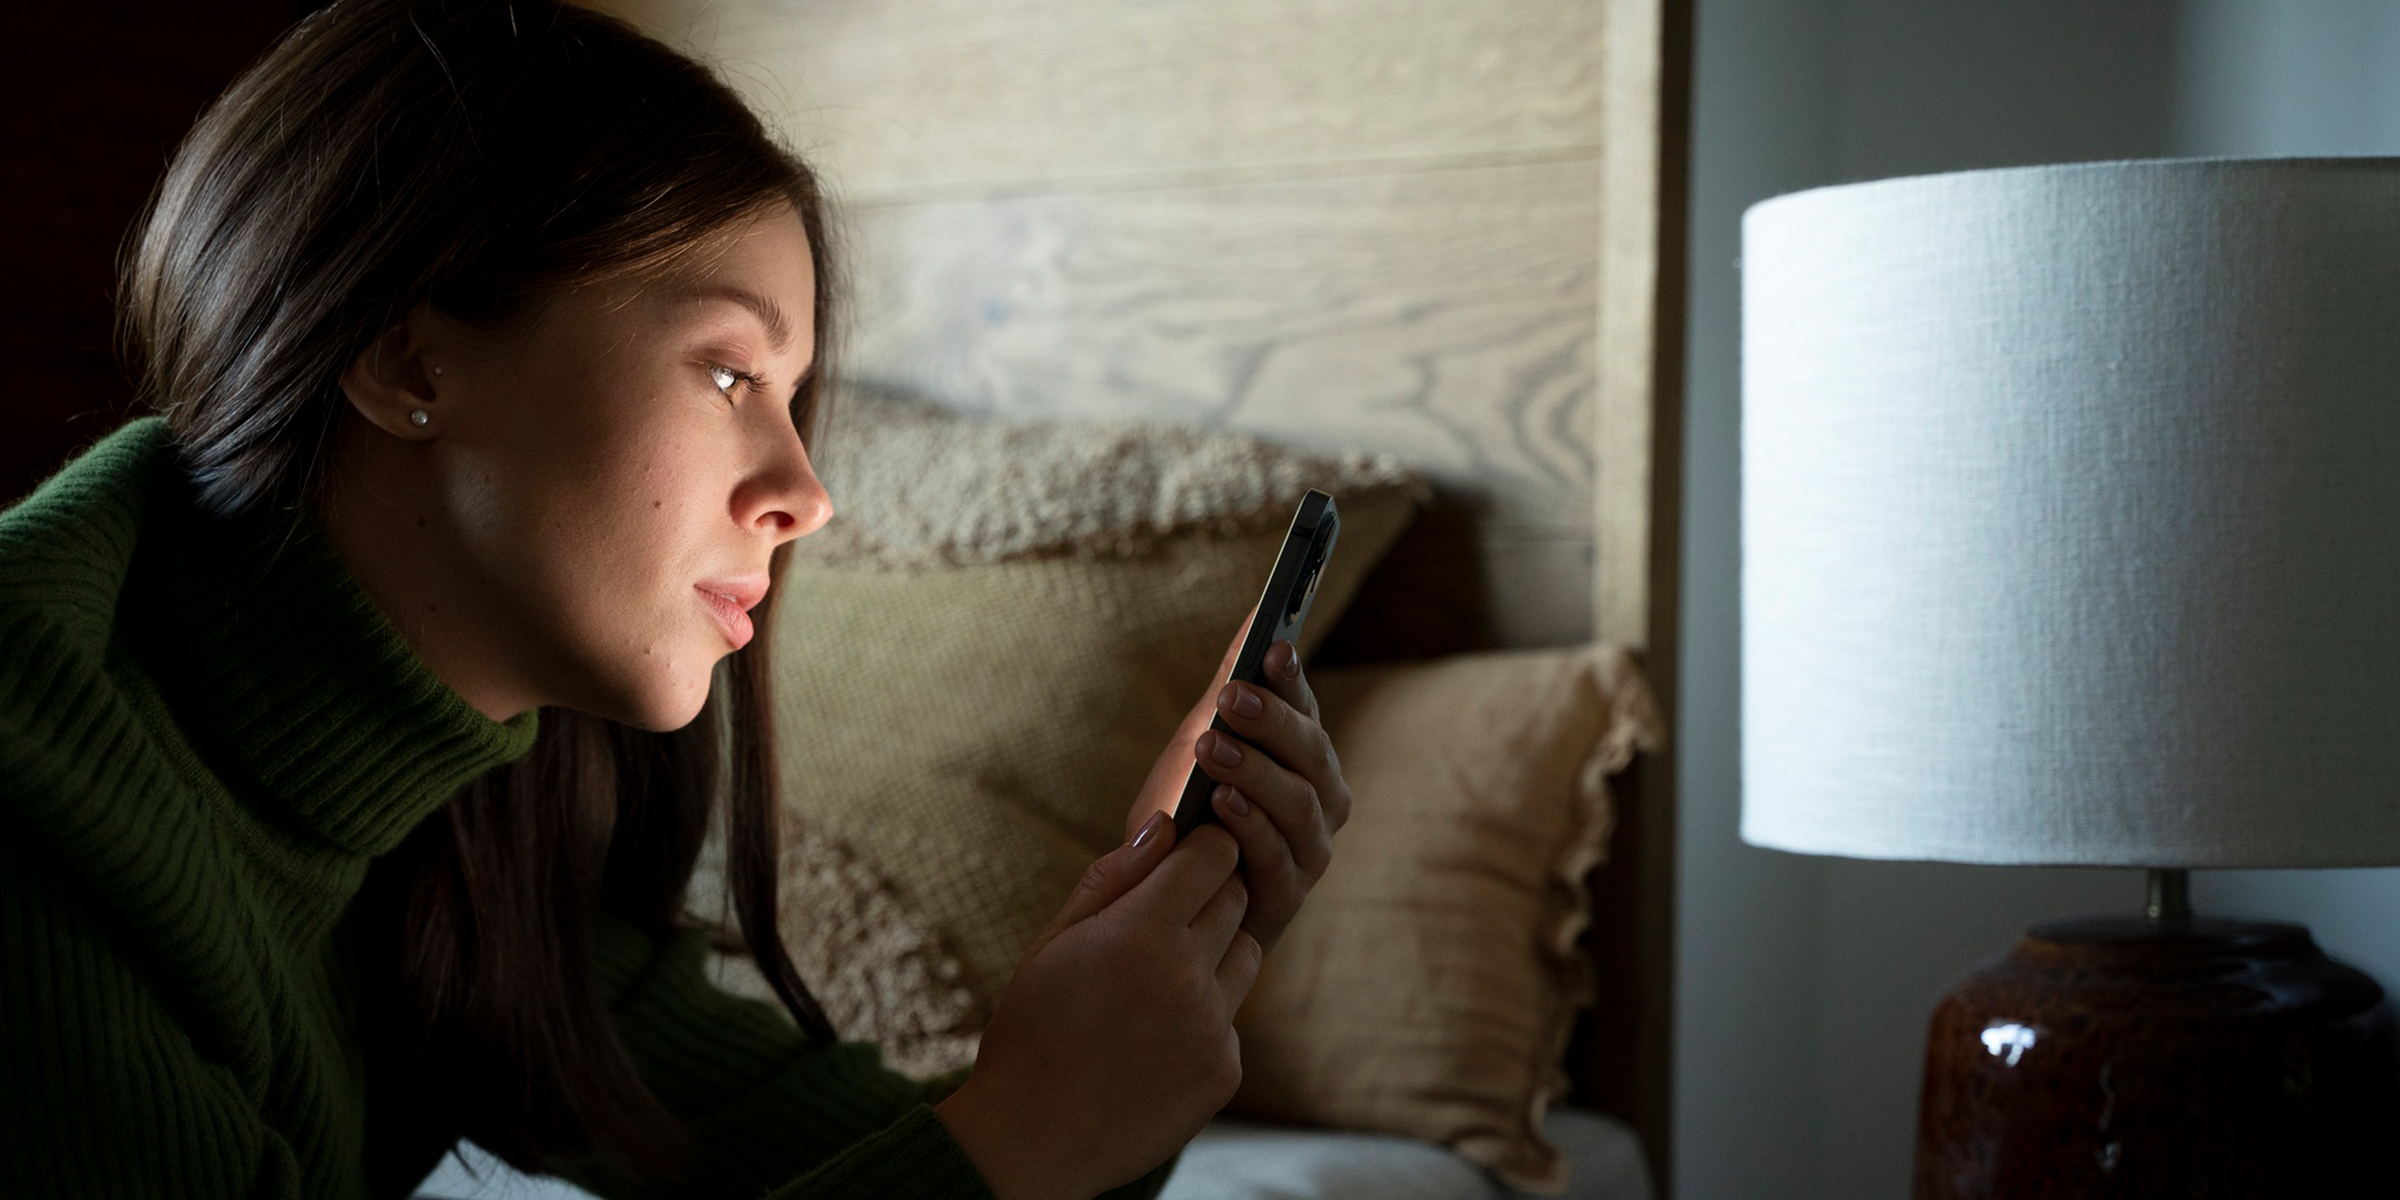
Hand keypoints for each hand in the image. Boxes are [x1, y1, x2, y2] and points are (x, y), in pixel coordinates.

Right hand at [934, 815, 1257, 1199]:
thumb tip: (1164, 826)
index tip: (1193, 850)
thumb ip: (1114, 878)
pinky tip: (1156, 1036)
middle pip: (1236, 899)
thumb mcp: (1055, 942)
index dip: (1205, 846)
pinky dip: (1206, 1016)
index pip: (1213, 856)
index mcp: (1140, 934)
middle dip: (1210, 893)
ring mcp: (1212, 1028)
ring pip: (1246, 955)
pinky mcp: (1225, 1071)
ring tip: (1159, 978)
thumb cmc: (1033, 1030)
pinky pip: (1232, 1018)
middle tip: (1169, 913)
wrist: (1033, 1139)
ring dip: (1215, 952)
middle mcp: (1187, 977)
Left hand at [1128, 619, 1352, 957]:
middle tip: (1230, 695)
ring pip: (1299, 803)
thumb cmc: (1190, 811)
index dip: (1293, 680)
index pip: (1307, 710)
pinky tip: (1221, 804)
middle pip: (1311, 753)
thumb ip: (1231, 681)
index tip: (1273, 649)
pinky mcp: (1287, 895)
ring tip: (1213, 748)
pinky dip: (1251, 827)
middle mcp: (1321, 800)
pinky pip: (1277, 856)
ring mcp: (1310, 850)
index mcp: (1305, 758)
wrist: (1163, 897)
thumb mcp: (1201, 738)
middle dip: (1271, 722)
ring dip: (1256, 772)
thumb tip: (1258, 611)